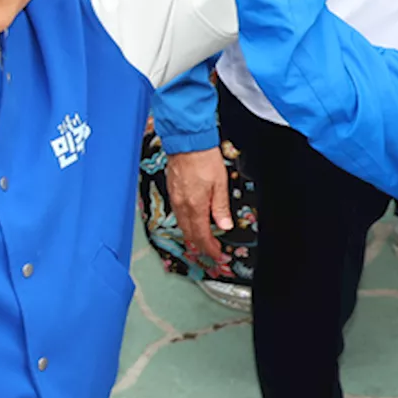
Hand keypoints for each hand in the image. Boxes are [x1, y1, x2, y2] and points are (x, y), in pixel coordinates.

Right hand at [166, 148, 232, 262]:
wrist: (187, 142)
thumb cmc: (204, 158)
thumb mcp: (220, 184)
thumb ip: (221, 207)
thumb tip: (225, 225)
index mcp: (196, 206)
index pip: (202, 236)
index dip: (210, 249)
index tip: (217, 255)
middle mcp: (182, 205)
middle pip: (190, 234)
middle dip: (201, 245)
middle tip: (211, 250)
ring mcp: (175, 198)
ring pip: (182, 225)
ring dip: (192, 235)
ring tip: (203, 239)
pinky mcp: (172, 191)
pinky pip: (178, 214)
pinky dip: (186, 222)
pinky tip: (192, 220)